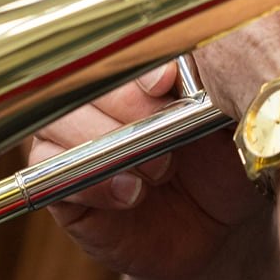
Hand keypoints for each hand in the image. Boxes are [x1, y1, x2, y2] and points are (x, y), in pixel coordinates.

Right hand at [30, 62, 267, 279]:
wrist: (215, 233)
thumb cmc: (224, 166)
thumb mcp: (230, 120)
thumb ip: (211, 82)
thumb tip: (191, 58)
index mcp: (135, 68)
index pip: (113, 46)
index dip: (133, 61)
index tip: (165, 82)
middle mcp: (96, 97)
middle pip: (78, 78)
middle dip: (125, 105)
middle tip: (168, 141)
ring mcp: (71, 139)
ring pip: (57, 119)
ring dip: (109, 144)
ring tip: (160, 173)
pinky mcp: (59, 185)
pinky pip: (48, 170)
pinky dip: (93, 183)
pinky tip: (132, 195)